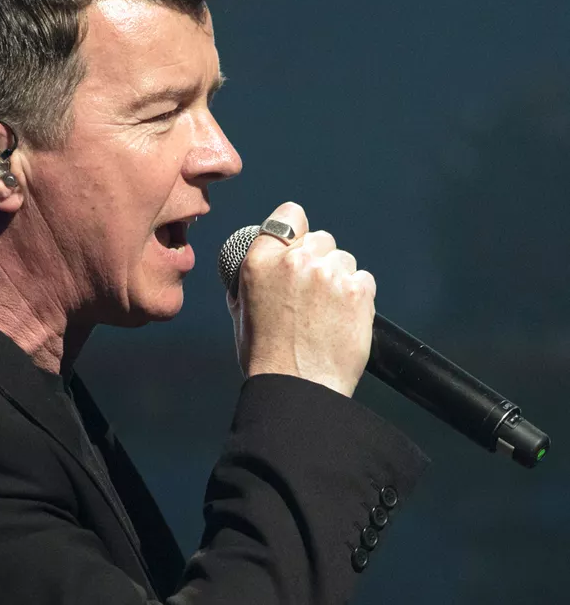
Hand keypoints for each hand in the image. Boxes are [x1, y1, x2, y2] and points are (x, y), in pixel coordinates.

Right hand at [228, 202, 375, 397]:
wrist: (297, 388)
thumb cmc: (266, 357)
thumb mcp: (241, 310)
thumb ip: (252, 277)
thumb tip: (260, 264)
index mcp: (261, 262)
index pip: (289, 216)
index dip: (297, 230)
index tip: (300, 244)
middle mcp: (296, 261)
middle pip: (321, 239)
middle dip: (319, 261)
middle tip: (311, 295)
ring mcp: (330, 274)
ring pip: (344, 260)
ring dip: (339, 279)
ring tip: (326, 313)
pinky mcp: (357, 291)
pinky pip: (363, 280)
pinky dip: (356, 297)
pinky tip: (341, 320)